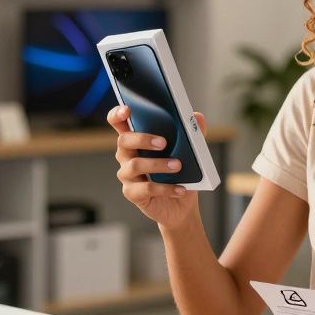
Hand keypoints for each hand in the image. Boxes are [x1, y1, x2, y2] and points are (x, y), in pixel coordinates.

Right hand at [108, 105, 207, 230]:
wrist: (181, 204)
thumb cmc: (180, 174)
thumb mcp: (190, 152)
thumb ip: (192, 133)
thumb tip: (197, 117)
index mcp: (136, 140)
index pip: (118, 123)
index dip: (117, 114)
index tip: (127, 109)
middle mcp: (126, 156)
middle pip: (124, 141)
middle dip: (143, 139)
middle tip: (163, 142)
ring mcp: (127, 175)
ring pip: (135, 165)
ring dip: (158, 164)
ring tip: (177, 166)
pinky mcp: (133, 194)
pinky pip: (146, 189)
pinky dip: (165, 188)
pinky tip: (180, 189)